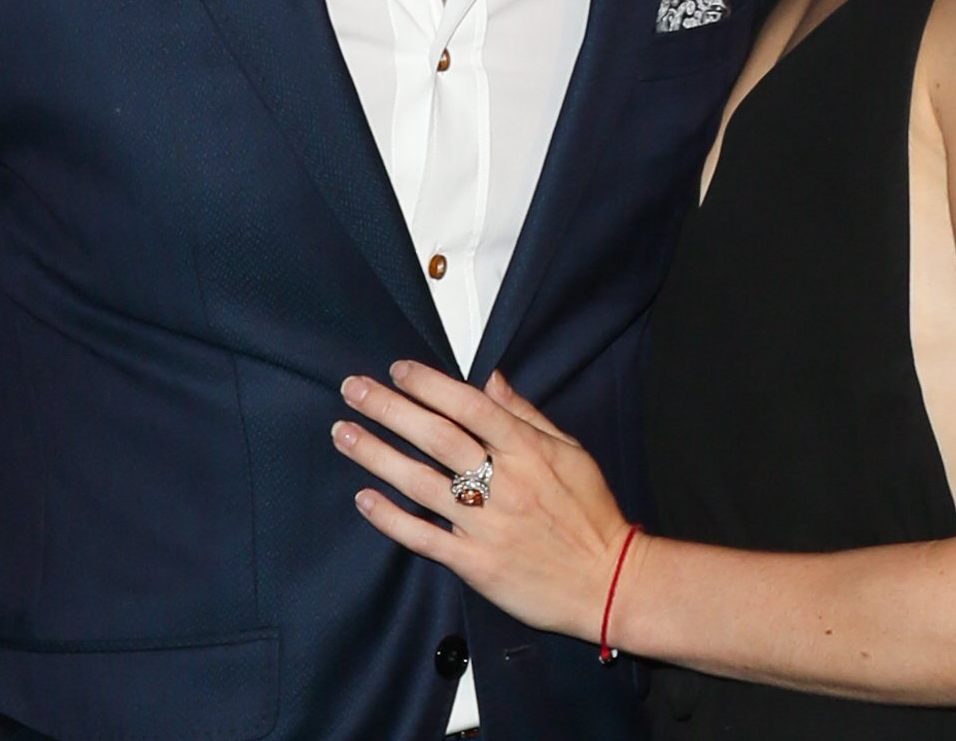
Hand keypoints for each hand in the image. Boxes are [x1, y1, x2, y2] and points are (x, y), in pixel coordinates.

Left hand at [335, 363, 633, 645]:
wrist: (611, 584)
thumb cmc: (592, 516)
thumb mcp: (570, 453)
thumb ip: (525, 414)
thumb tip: (491, 378)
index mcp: (528, 452)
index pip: (469, 406)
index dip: (429, 384)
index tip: (397, 370)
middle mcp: (504, 484)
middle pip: (436, 436)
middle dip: (388, 408)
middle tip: (354, 389)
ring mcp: (487, 525)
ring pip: (420, 482)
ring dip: (376, 454)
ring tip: (344, 433)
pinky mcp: (477, 563)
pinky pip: (424, 537)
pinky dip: (390, 517)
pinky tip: (364, 498)